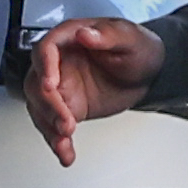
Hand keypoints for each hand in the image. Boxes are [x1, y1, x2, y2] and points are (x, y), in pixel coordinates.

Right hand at [22, 14, 160, 164]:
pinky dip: (58, 142)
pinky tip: (65, 153)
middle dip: (48, 105)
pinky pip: (54, 125)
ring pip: (40, 107)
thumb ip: (107, 35)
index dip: (45, 67)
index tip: (51, 85)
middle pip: (37, 83)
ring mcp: (61, 87)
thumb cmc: (139, 50)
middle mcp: (59, 62)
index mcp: (70, 38)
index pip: (45, 49)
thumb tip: (85, 34)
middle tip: (65, 121)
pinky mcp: (68, 108)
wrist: (149, 74)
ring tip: (64, 141)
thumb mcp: (130, 38)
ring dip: (49, 126)